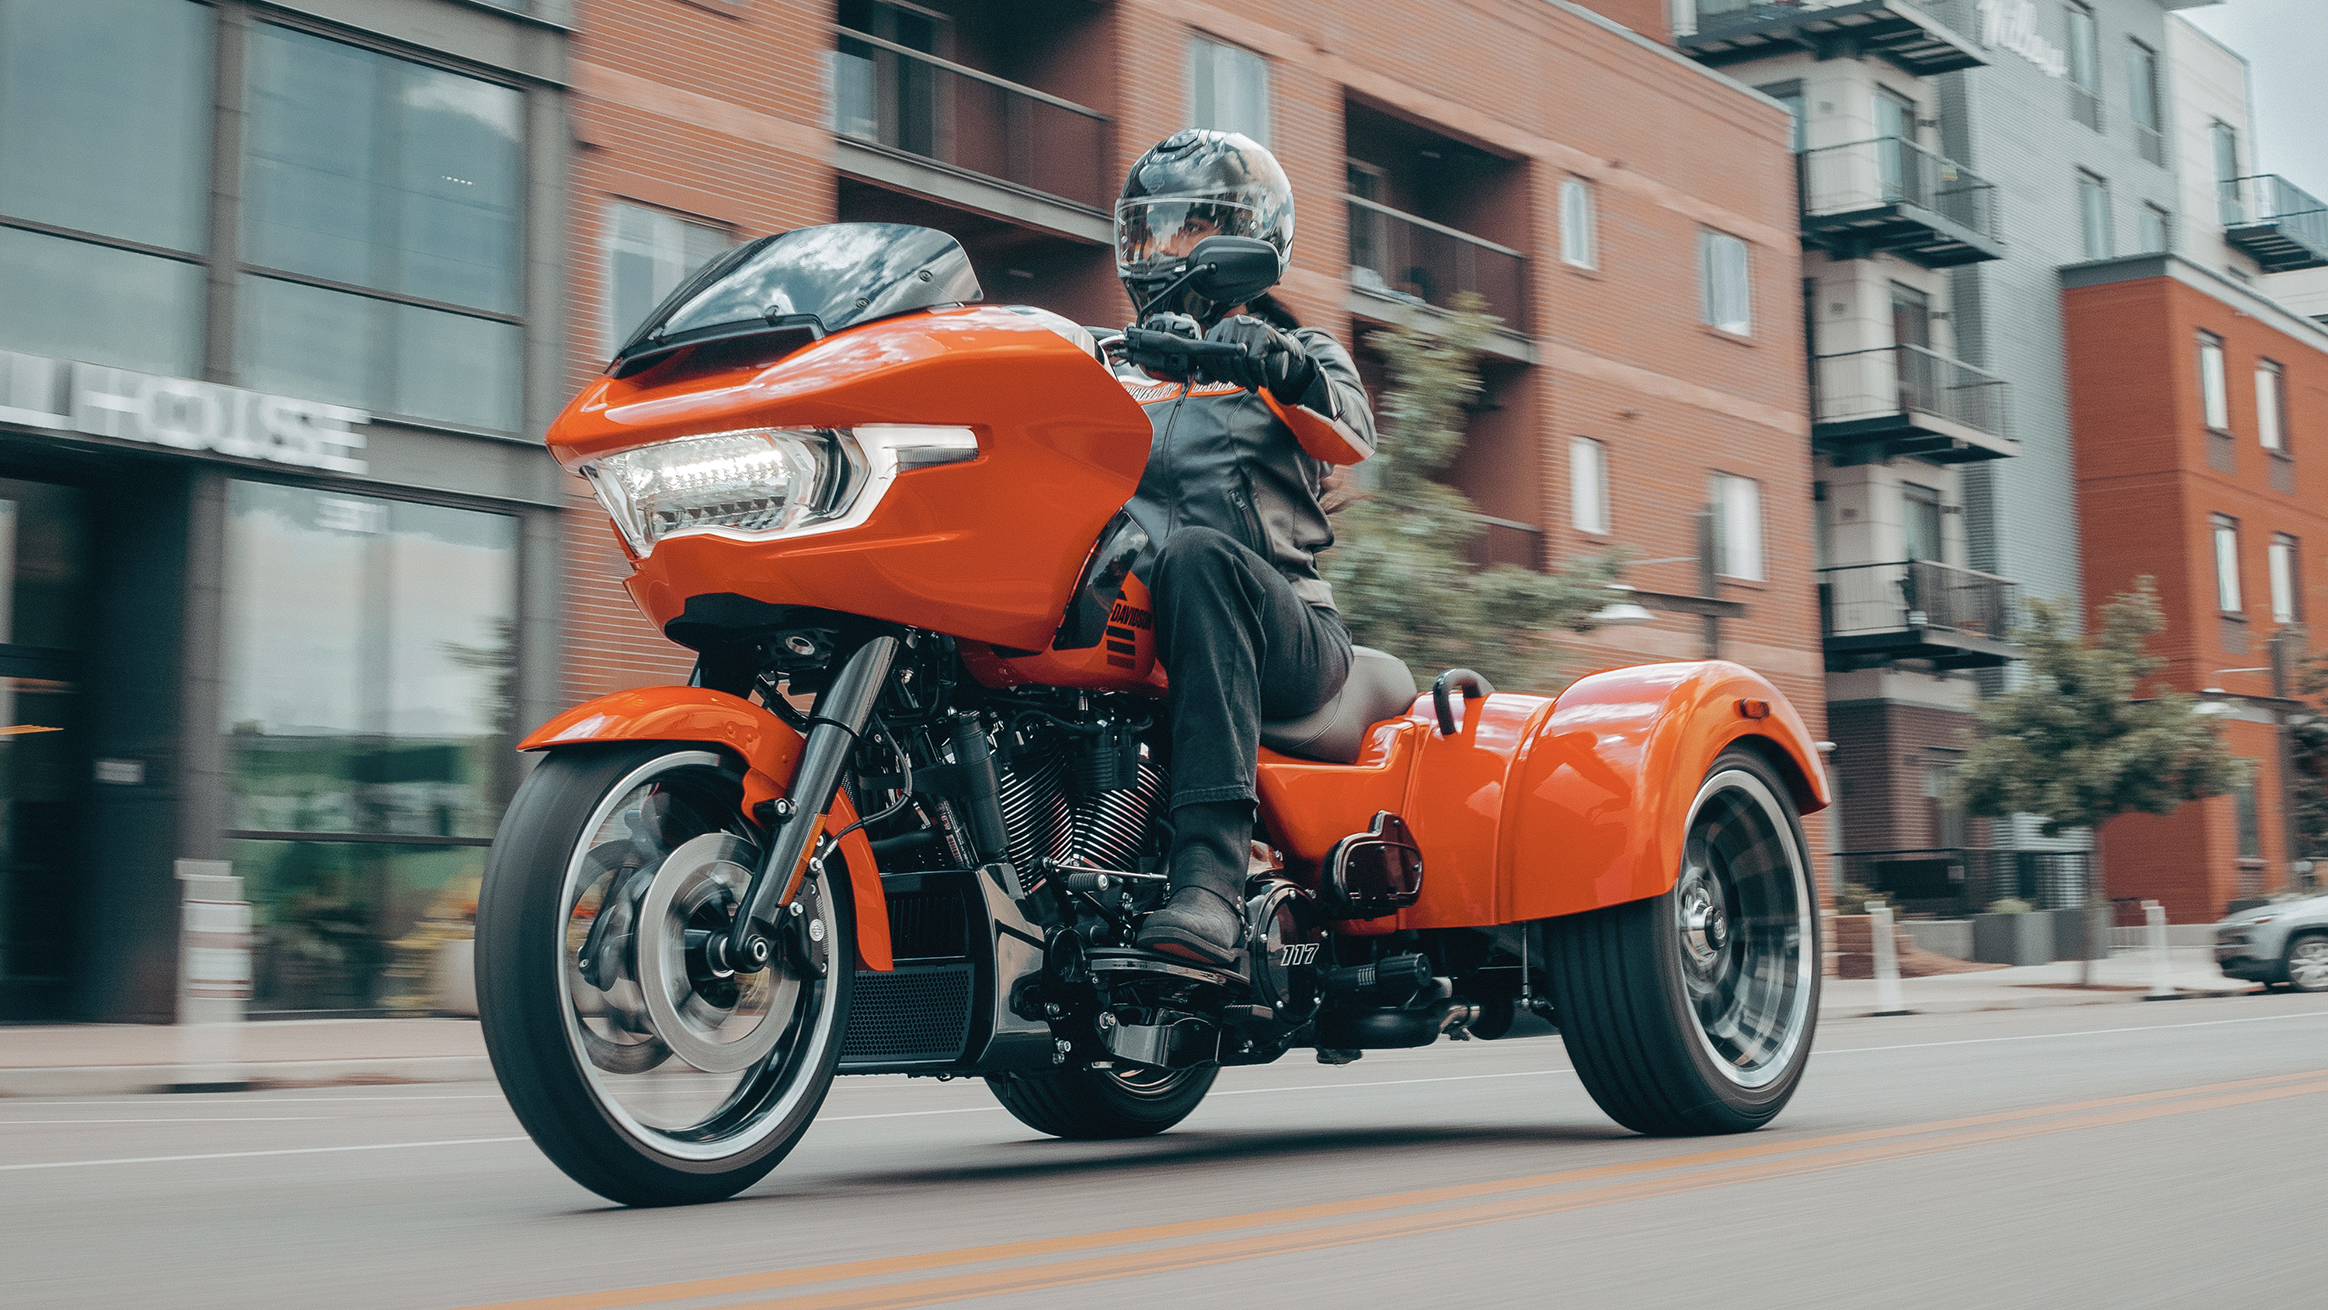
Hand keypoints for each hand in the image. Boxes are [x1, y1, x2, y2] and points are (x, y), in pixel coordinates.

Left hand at [1201, 316, 1319, 404]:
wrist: (1284, 353)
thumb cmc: (1254, 357)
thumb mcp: (1232, 363)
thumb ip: (1213, 370)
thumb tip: (1198, 378)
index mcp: (1220, 328)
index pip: (1209, 352)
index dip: (1214, 370)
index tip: (1223, 381)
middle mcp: (1232, 323)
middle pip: (1224, 356)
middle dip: (1231, 377)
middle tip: (1241, 386)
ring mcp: (1248, 325)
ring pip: (1239, 359)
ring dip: (1246, 379)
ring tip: (1252, 387)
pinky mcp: (1263, 331)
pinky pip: (1254, 359)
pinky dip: (1258, 375)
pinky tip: (1262, 382)